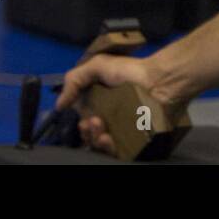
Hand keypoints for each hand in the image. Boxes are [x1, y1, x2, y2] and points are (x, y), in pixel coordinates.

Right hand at [54, 53, 170, 155]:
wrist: (160, 81)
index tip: (82, 119)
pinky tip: (108, 139)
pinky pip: (116, 153)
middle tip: (92, 122)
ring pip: (100, 146)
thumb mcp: (98, 65)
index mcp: (101, 104)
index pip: (84, 121)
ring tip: (100, 127)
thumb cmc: (130, 71)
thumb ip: (74, 79)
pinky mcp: (134, 142)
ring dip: (94, 139)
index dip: (80, 124)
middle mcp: (111, 119)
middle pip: (90, 136)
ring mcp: (122, 132)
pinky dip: (108, 148)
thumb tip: (59, 104)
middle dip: (86, 132)